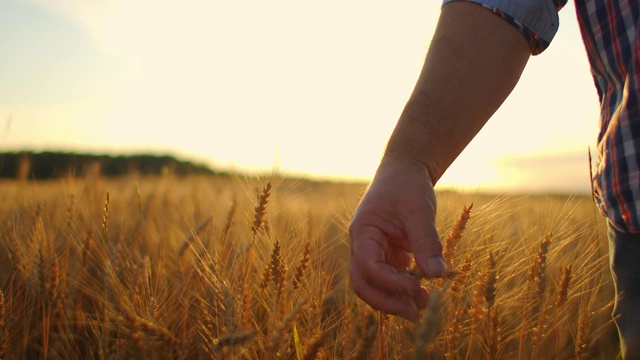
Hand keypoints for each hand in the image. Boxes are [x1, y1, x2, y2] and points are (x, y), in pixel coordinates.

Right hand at [349, 155, 444, 319]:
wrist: (406, 169)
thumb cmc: (408, 185)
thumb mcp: (419, 211)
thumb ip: (426, 242)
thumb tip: (438, 276)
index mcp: (362, 233)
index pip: (369, 267)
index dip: (392, 284)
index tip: (418, 290)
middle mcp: (362, 245)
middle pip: (363, 283)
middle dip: (387, 302)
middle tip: (416, 313)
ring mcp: (373, 251)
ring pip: (375, 285)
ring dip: (395, 298)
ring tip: (424, 304)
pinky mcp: (387, 254)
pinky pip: (390, 278)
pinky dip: (404, 287)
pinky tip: (423, 290)